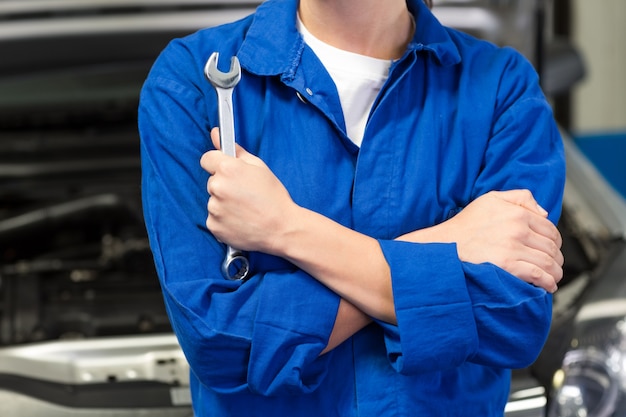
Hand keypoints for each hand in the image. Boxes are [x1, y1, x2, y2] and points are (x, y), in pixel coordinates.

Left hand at [199, 128, 295, 253]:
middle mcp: (217, 187)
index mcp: (228, 169)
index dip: (218, 164)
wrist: (281, 228)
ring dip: (223, 203)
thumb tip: (216, 134)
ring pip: (213, 200)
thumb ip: (235, 150)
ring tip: (244, 209)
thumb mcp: (259, 167)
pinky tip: (240, 220)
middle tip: (244, 194)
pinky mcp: (214, 226)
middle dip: (224, 185)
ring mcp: (214, 208)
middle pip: (212, 181)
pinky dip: (223, 220)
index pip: (207, 159)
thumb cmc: (273, 197)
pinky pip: (213, 218)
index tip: (227, 171)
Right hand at [398, 190, 563, 291]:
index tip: (552, 250)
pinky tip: (547, 286)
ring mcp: (513, 247)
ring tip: (552, 278)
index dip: (555, 242)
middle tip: (553, 266)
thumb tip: (544, 213)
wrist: (445, 244)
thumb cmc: (465, 224)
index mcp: (517, 213)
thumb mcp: (490, 199)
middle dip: (557, 259)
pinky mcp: (507, 265)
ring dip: (555, 273)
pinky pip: (538, 274)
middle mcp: (517, 229)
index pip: (550, 229)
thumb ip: (520, 198)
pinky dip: (547, 282)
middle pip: (551, 247)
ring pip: (548, 262)